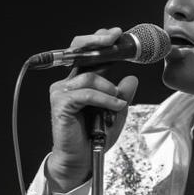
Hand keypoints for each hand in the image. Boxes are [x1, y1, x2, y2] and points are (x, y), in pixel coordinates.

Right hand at [47, 28, 139, 191]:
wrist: (82, 160)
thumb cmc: (94, 138)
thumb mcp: (115, 113)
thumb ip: (121, 95)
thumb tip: (132, 78)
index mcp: (79, 82)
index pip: (87, 53)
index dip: (99, 40)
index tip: (117, 34)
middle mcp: (67, 83)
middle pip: (79, 51)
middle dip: (98, 41)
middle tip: (116, 37)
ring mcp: (61, 92)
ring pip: (89, 77)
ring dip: (110, 90)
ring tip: (118, 104)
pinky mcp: (62, 104)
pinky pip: (87, 94)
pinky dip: (105, 99)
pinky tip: (116, 107)